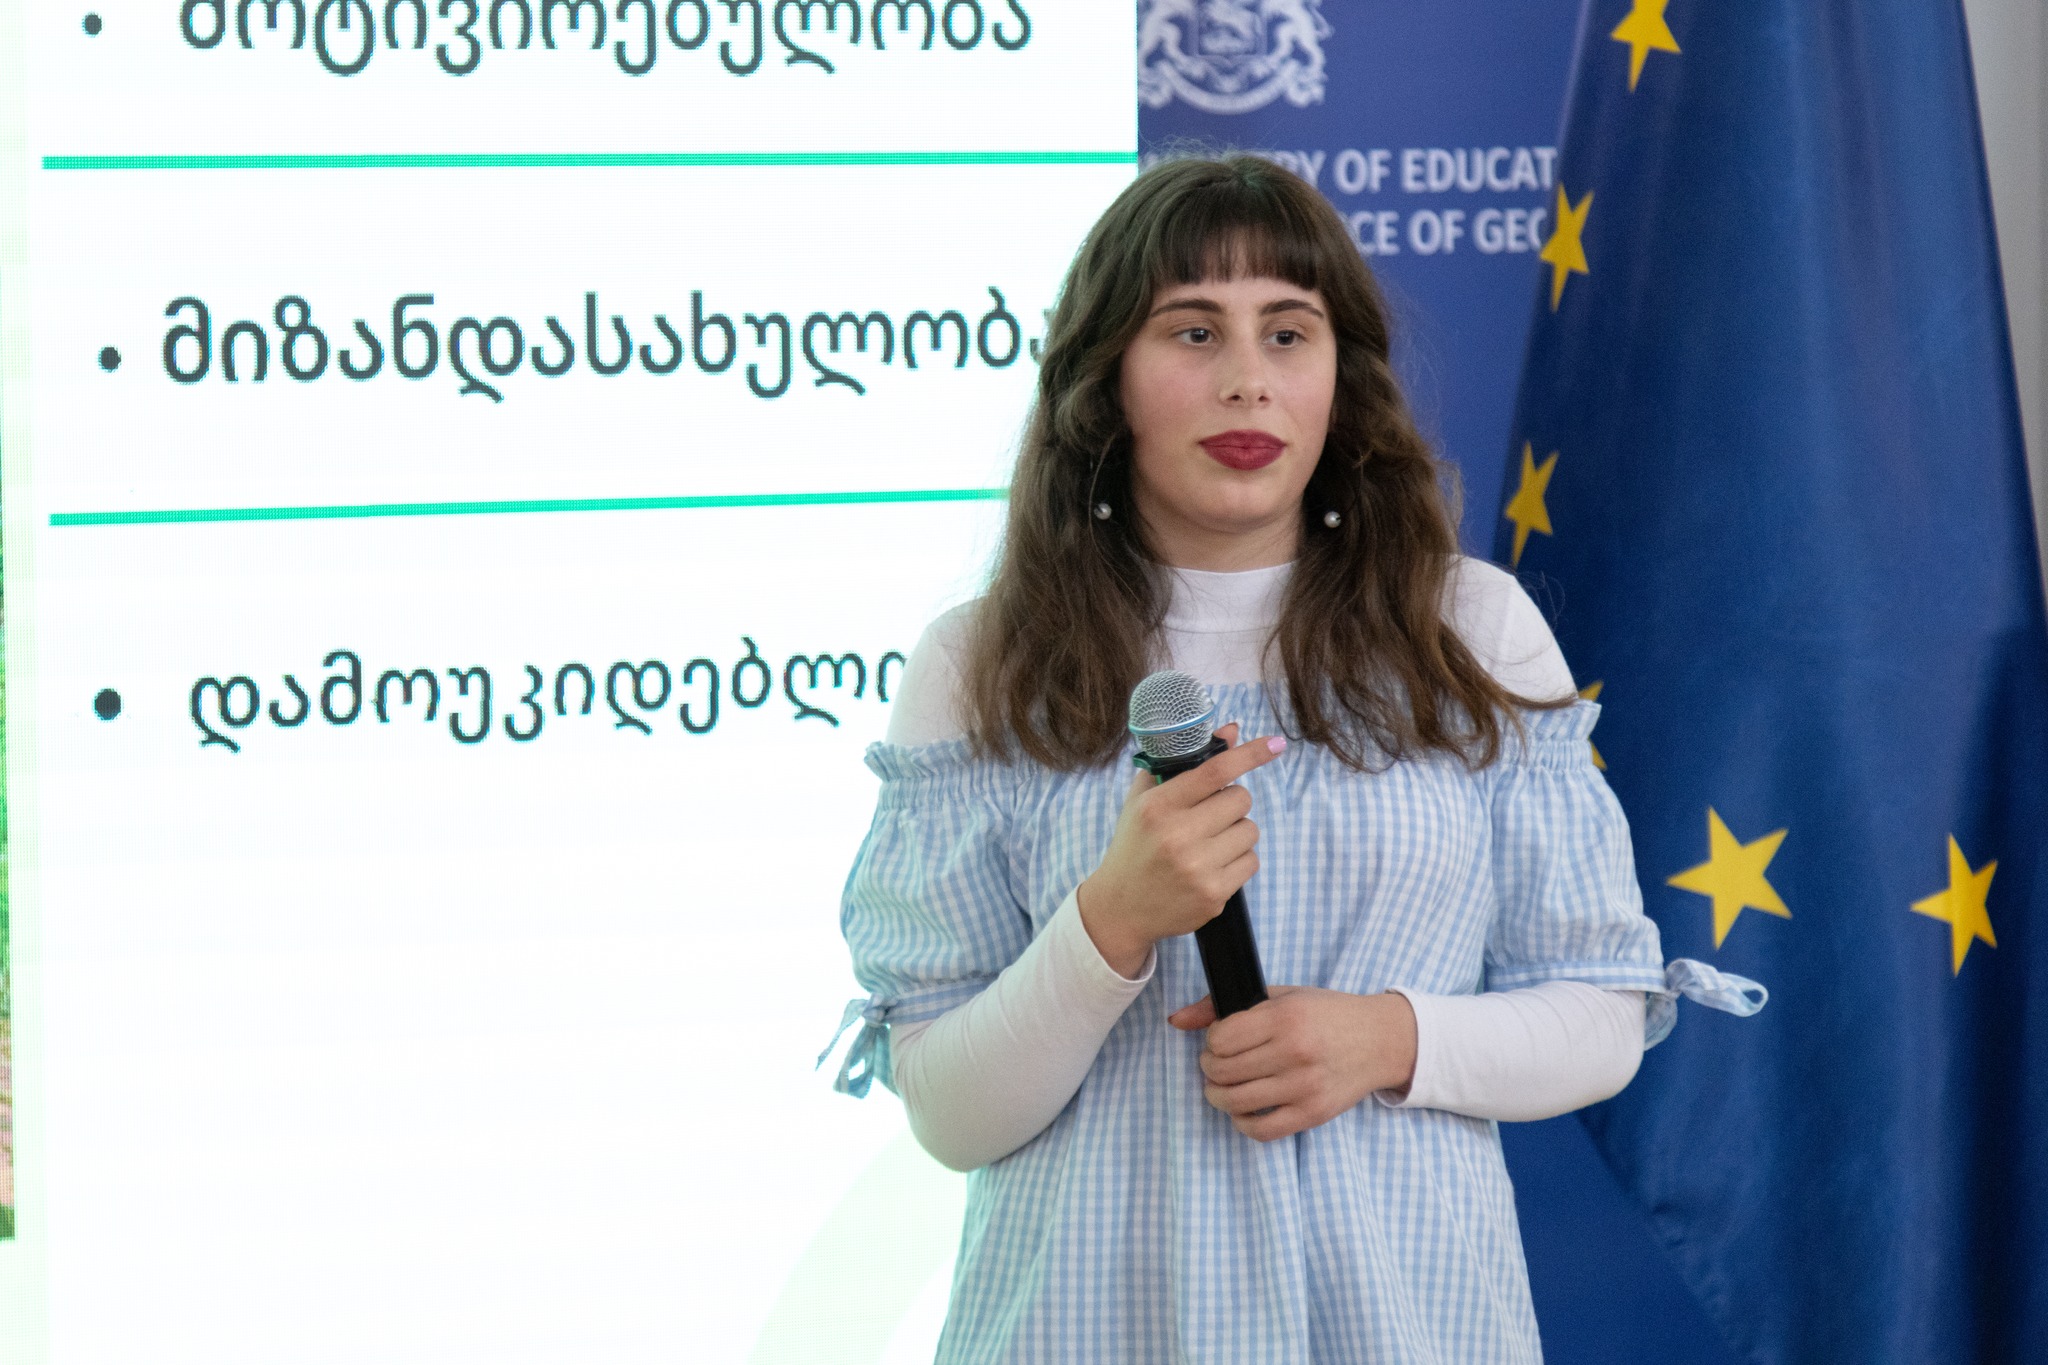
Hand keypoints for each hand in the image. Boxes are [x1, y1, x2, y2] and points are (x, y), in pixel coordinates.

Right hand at [1076, 723, 1287, 978]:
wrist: (1120, 908)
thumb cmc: (1134, 846)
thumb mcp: (1144, 800)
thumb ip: (1184, 763)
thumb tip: (1232, 731)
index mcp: (1158, 806)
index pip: (1214, 771)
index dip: (1249, 755)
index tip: (1276, 744)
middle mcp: (1178, 835)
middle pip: (1240, 800)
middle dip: (1231, 803)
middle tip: (1210, 815)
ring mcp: (1197, 867)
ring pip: (1250, 831)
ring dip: (1236, 833)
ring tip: (1208, 844)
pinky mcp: (1213, 895)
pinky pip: (1251, 862)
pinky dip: (1238, 861)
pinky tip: (1213, 866)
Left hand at [1167, 986, 1418, 1141]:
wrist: (1380, 1040)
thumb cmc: (1328, 1014)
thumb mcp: (1281, 995)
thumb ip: (1224, 1006)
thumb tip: (1175, 1021)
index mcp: (1284, 1018)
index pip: (1220, 1039)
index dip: (1211, 1041)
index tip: (1219, 1040)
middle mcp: (1293, 1053)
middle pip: (1223, 1072)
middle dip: (1210, 1068)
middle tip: (1218, 1063)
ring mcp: (1303, 1087)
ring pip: (1235, 1102)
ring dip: (1218, 1095)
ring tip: (1223, 1086)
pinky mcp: (1312, 1114)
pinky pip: (1261, 1130)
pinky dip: (1242, 1122)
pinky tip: (1244, 1108)